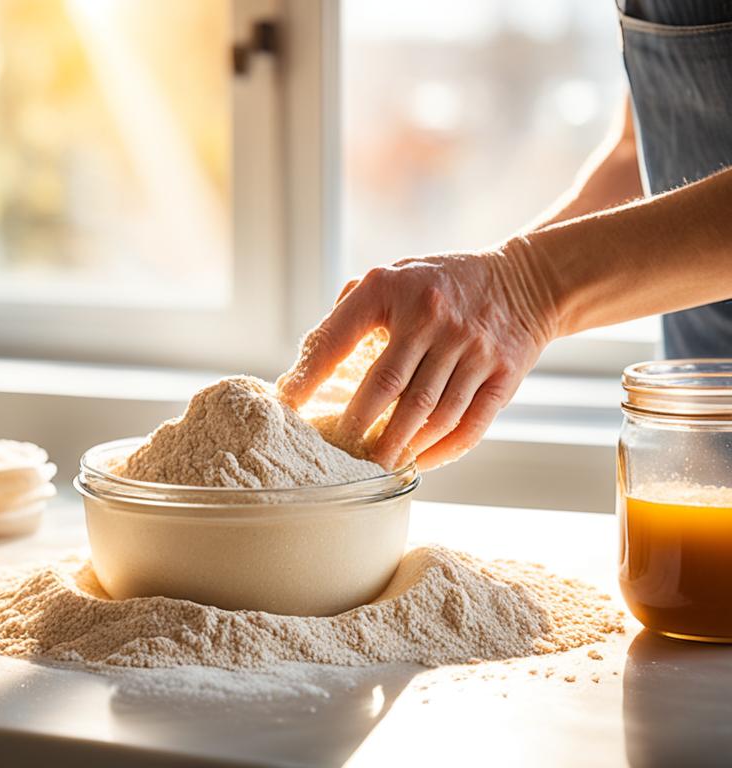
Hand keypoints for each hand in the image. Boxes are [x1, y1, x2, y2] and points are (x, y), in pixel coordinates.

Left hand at [277, 246, 555, 469]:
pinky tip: (419, 462)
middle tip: (338, 451)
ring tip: (376, 464)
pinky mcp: (503, 374)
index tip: (290, 404)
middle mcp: (433, 317)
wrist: (525, 280)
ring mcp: (472, 348)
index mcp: (394, 288)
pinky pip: (468, 425)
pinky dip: (441, 451)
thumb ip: (352, 310)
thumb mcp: (395, 275)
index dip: (310, 376)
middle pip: (387, 387)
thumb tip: (309, 364)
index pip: (339, 338)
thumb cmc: (442, 285)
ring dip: (399, 446)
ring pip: (429, 414)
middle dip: (357, 426)